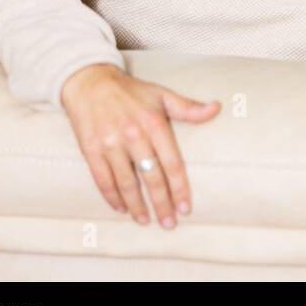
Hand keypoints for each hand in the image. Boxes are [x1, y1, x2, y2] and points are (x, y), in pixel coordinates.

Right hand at [61, 63, 220, 227]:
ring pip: (126, 183)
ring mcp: (110, 144)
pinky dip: (112, 196)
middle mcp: (133, 135)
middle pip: (151, 177)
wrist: (89, 82)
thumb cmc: (130, 91)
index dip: (180, 188)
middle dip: (162, 203)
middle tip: (169, 223)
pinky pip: (102, 179)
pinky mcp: (91, 150)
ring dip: (137, 205)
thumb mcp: (162, 95)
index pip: (172, 163)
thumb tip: (216, 108)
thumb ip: (188, 108)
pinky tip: (122, 208)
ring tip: (147, 221)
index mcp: (154, 124)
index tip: (186, 207)